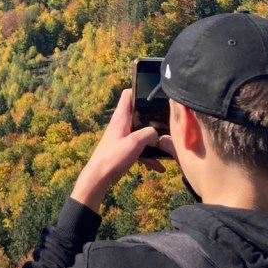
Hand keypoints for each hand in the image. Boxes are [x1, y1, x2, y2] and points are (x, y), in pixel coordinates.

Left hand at [70, 88, 162, 212]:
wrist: (99, 177)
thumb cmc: (114, 157)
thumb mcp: (135, 143)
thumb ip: (149, 134)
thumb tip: (157, 133)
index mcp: (121, 117)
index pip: (128, 94)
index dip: (140, 90)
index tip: (155, 95)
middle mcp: (121, 124)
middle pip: (139, 113)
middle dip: (153, 116)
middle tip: (168, 120)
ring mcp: (123, 136)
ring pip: (141, 132)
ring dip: (153, 138)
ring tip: (168, 144)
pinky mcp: (124, 149)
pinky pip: (140, 148)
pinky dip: (149, 155)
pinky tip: (160, 167)